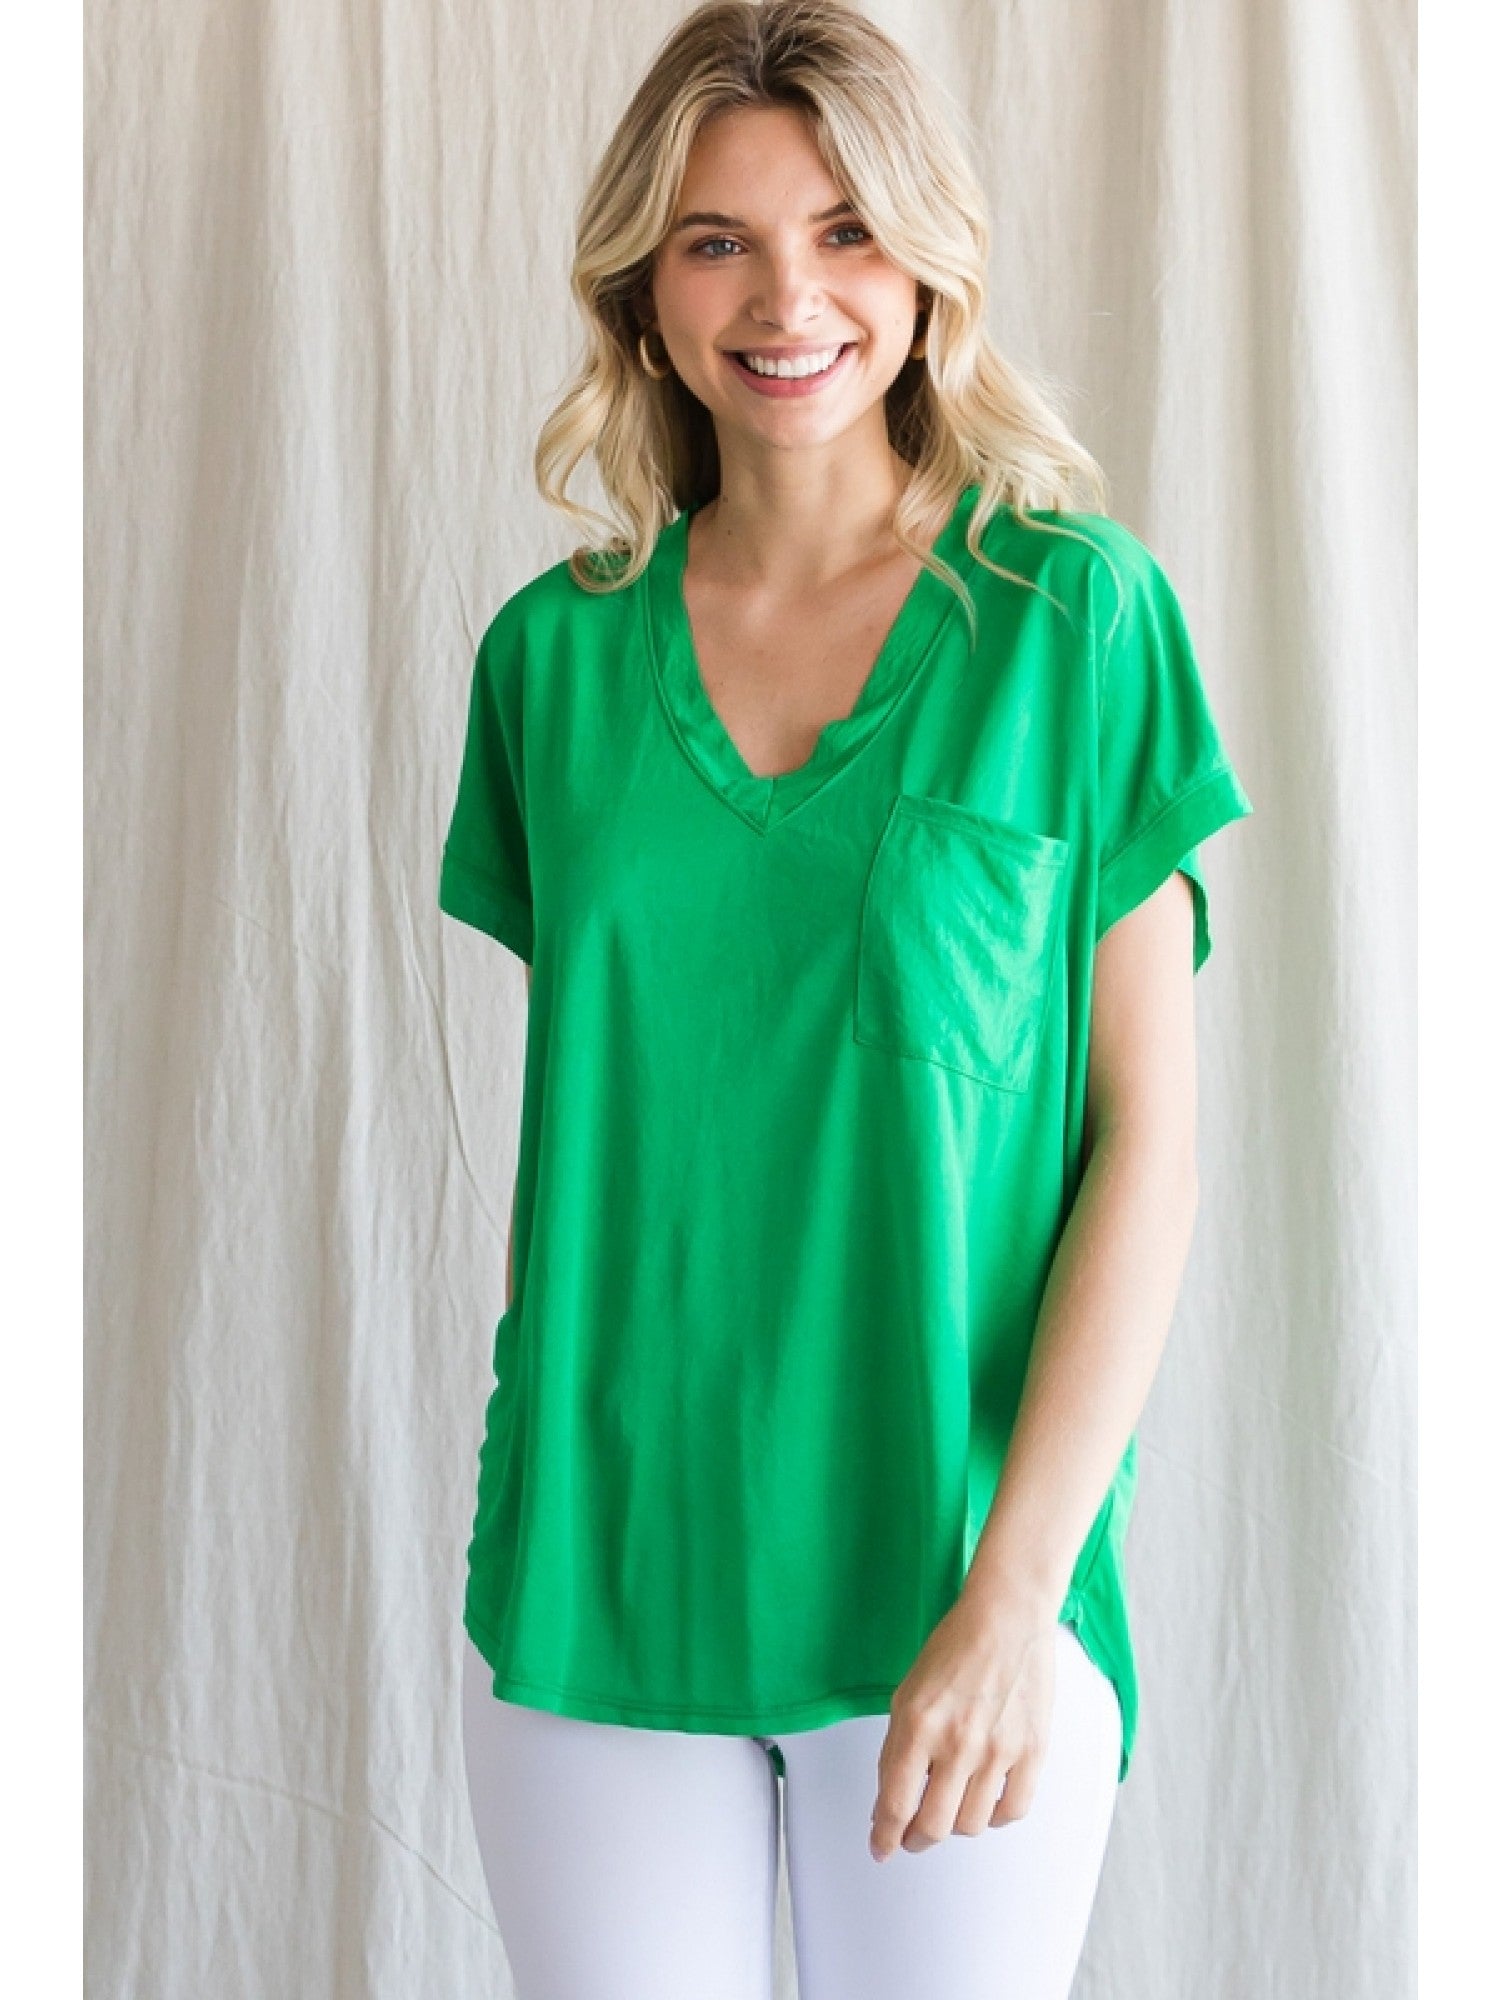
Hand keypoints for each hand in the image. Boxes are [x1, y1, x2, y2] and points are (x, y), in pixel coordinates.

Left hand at [868, 1589, 1057, 1861]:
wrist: (1007, 1617)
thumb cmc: (954, 1648)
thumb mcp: (907, 1694)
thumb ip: (896, 1750)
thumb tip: (888, 1804)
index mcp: (919, 1725)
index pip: (896, 1804)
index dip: (884, 1836)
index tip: (880, 1848)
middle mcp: (958, 1743)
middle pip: (934, 1826)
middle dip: (916, 1840)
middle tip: (912, 1837)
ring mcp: (998, 1750)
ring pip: (971, 1824)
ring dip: (953, 1827)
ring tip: (948, 1810)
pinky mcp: (1032, 1750)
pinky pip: (1012, 1810)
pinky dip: (994, 1818)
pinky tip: (984, 1803)